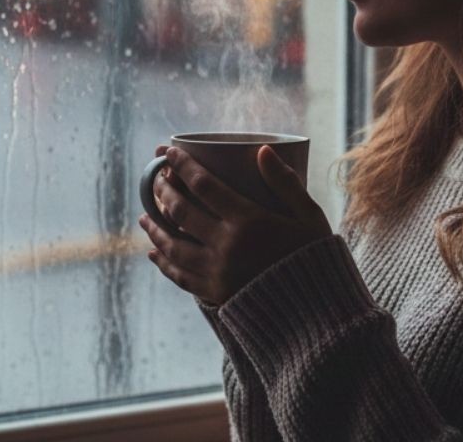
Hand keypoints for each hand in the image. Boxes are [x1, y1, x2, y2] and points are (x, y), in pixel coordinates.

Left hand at [139, 144, 333, 305]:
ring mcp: (217, 271)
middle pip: (181, 211)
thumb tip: (263, 150)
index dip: (183, 166)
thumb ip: (285, 183)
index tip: (169, 152)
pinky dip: (163, 262)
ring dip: (155, 228)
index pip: (205, 185)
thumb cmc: (315, 258)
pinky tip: (154, 252)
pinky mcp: (215, 293)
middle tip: (155, 179)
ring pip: (172, 245)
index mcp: (249, 221)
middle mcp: (227, 245)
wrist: (317, 313)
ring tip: (145, 216)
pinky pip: (179, 275)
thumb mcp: (309, 217)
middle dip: (163, 191)